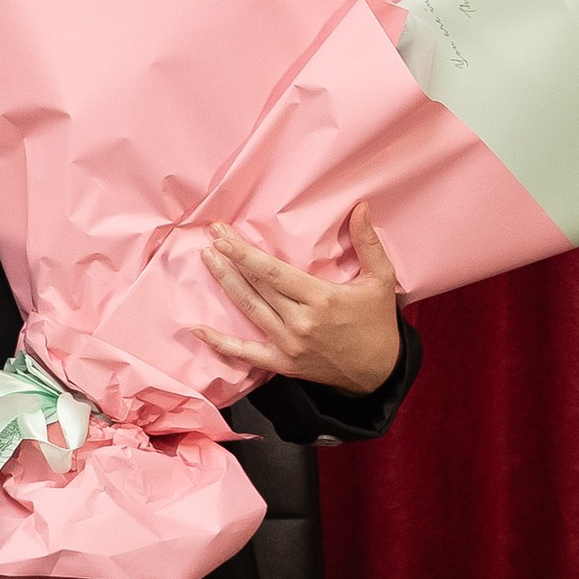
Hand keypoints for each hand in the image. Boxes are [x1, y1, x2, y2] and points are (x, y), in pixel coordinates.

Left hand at [199, 203, 402, 397]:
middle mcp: (300, 322)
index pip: (274, 272)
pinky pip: (246, 353)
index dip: (245, 253)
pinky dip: (220, 342)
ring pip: (249, 310)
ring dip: (225, 284)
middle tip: (212, 235)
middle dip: (231, 260)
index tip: (224, 235)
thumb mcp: (381, 279)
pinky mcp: (283, 363)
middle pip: (257, 286)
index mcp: (321, 298)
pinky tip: (198, 329)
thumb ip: (368, 242)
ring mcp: (289, 345)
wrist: (379, 371)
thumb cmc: (378, 322)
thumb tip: (361, 206)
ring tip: (207, 261)